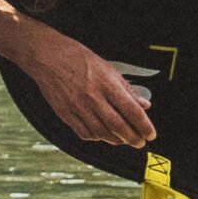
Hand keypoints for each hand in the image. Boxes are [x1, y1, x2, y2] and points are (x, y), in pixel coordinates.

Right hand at [13, 28, 156, 148]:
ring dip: (116, 140)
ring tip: (123, 140)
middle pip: (118, 125)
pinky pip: (84, 132)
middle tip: (140, 142)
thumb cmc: (78, 58)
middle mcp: (92, 97)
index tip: (150, 134)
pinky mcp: (65, 113)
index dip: (144, 125)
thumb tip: (144, 104)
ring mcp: (77, 106)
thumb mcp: (108, 68)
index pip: (132, 110)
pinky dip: (96, 137)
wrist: (47, 56)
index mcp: (106, 83)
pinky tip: (102, 135)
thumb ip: (126, 89)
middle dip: (133, 138)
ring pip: (102, 132)